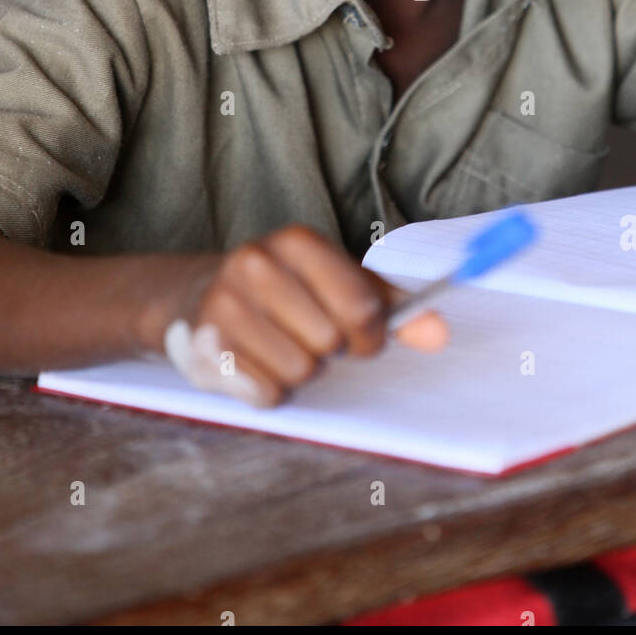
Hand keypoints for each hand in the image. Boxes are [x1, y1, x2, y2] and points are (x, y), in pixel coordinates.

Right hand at [146, 224, 448, 405]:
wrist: (197, 293)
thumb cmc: (286, 291)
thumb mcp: (338, 283)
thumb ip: (393, 307)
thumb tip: (439, 334)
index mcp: (297, 241)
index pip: (362, 305)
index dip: (371, 334)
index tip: (362, 338)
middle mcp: (256, 263)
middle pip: (330, 342)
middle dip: (329, 352)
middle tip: (311, 339)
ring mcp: (225, 302)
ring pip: (299, 371)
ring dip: (299, 373)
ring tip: (281, 348)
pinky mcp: (205, 345)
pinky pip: (265, 393)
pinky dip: (270, 389)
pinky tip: (256, 363)